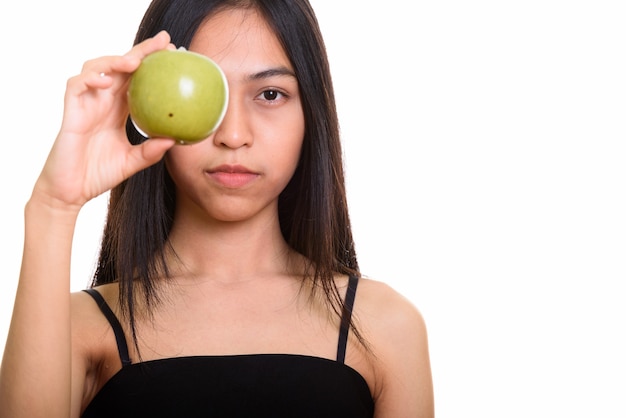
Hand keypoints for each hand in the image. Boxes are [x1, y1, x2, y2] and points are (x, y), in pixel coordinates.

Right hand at [33, 30, 175, 210]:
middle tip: (164, 41)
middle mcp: (103, 101)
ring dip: (114, 61)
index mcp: (118, 110)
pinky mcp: (70, 111)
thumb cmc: (98, 174)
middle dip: (141, 51)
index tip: (175, 55)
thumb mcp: (132, 162)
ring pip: (96, 69)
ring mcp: (86, 104)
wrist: (71, 191)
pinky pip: (76, 86)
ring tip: (135, 62)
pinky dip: (89, 79)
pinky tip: (105, 82)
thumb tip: (174, 139)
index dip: (153, 65)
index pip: (138, 80)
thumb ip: (151, 151)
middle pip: (121, 68)